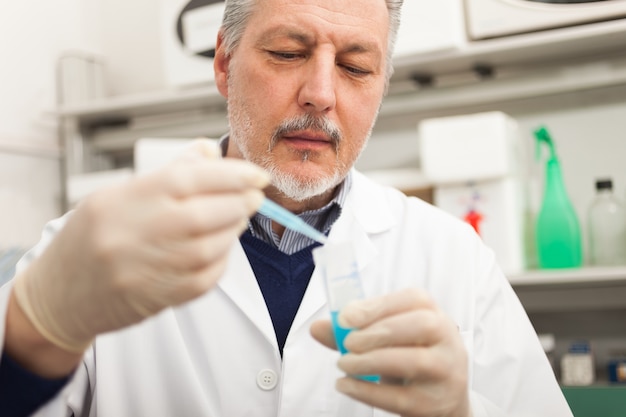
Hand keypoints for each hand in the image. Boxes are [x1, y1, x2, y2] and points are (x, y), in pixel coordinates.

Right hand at [12, 140, 268, 352]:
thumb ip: (170, 172)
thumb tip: (211, 151)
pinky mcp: (161, 297)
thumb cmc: (93, 236)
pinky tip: (221, 246)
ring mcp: (147, 270)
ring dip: (234, 229)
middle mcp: (134, 234)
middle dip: (240, 202)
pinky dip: (222, 258)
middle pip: (205, 214)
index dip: (231, 175)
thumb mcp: (120, 193)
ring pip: (212, 246)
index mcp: (124, 200)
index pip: (188, 179)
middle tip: (255, 195)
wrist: (60, 294)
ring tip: (238, 216)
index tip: (256, 175)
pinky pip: (207, 276)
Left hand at [310, 288, 470, 416]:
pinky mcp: (433, 405)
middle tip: (348, 343)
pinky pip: (399, 398)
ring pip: (413, 361)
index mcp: (435, 315)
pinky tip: (346, 385)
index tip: (346, 316)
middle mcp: (448, 341)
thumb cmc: (411, 359)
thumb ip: (354, 330)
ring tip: (344, 364)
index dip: (378, 305)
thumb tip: (317, 327)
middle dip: (377, 331)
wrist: (443, 401)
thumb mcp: (389, 339)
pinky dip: (367, 391)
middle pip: (420, 325)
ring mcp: (445, 373)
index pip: (414, 299)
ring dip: (370, 361)